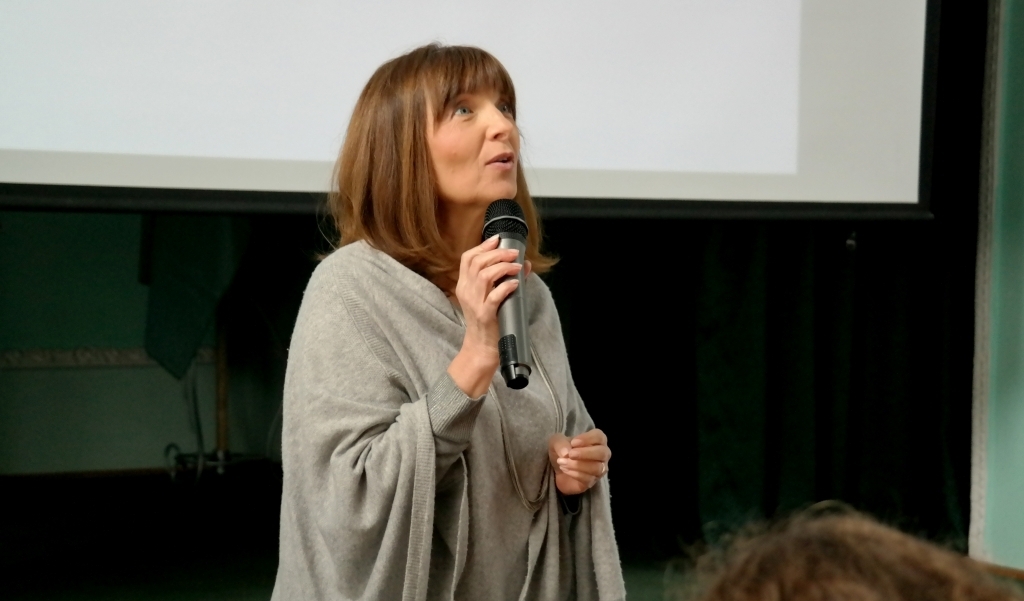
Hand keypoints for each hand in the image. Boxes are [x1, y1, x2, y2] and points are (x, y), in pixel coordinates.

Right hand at [447, 235, 523, 396]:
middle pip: (477, 262)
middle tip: (514, 253)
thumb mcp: (489, 297)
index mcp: (464, 285)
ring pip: (484, 275)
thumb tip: (525, 264)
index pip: (467, 258)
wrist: (481, 348)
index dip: (483, 246)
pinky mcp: (485, 315)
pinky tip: (515, 283)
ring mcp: (474, 303)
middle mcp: (466, 292)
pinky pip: (494, 296)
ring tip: (517, 266)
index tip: (498, 240)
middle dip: (498, 254)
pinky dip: (506, 287)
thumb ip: (503, 280)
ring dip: (503, 267)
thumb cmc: (487, 321)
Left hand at [548, 428, 610, 495]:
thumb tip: (566, 453)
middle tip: (570, 454)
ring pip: (596, 468)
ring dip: (578, 465)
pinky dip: (575, 474)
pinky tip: (565, 470)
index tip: (573, 443)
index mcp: (597, 440)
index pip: (599, 436)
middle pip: (603, 453)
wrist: (557, 469)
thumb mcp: (556, 442)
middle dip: (586, 453)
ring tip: (562, 462)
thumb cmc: (562, 450)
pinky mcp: (592, 482)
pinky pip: (588, 479)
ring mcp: (599, 470)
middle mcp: (602, 455)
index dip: (587, 439)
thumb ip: (560, 443)